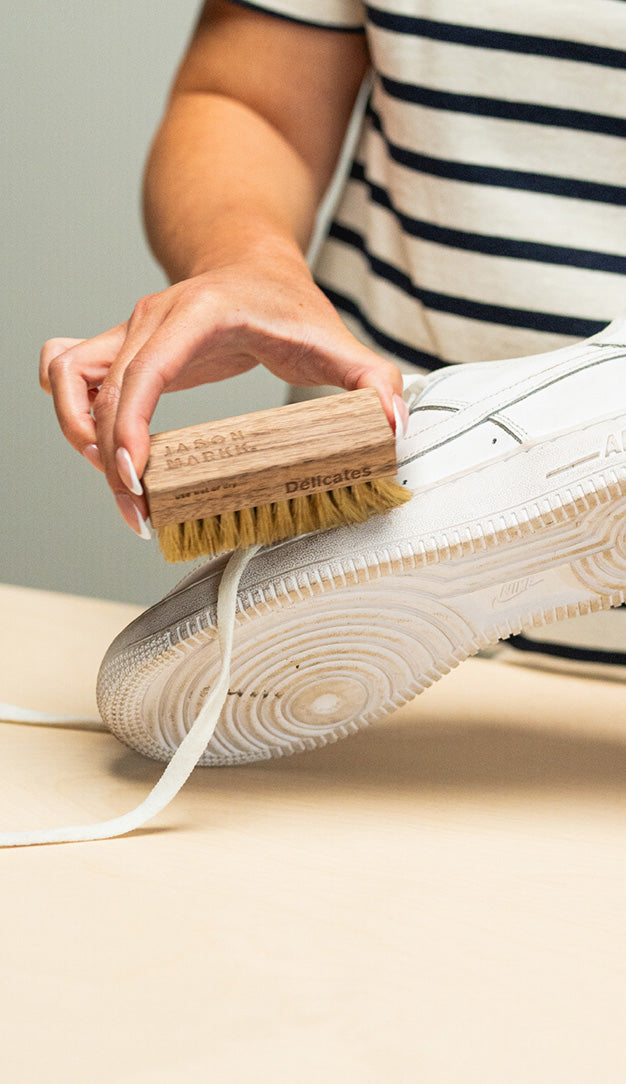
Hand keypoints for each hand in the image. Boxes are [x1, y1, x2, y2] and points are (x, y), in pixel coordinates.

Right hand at [40, 248, 405, 535]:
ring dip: (80, 436)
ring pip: (69, 382)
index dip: (128, 425)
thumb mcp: (337, 341)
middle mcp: (152, 319)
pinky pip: (67, 375)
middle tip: (140, 514)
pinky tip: (103, 451)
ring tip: (122, 484)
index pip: (144, 370)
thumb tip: (391, 428)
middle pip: (101, 391)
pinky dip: (73, 415)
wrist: (251, 262)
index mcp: (198, 314)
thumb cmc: (289, 302)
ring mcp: (128, 331)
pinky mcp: (120, 347)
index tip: (136, 478)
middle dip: (110, 460)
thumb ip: (372, 381)